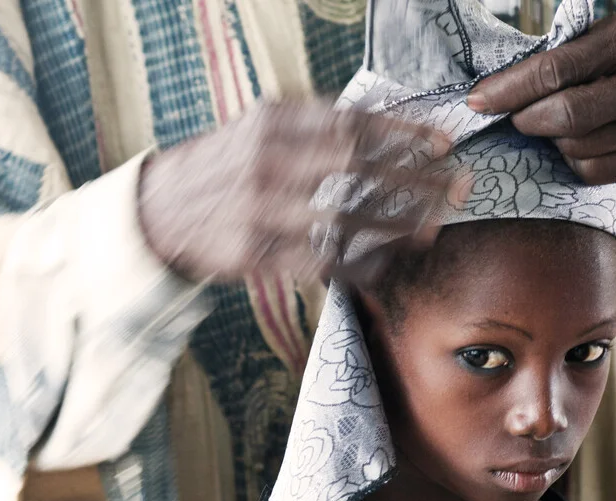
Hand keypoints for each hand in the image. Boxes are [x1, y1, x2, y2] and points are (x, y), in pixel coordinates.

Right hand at [138, 100, 451, 282]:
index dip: (405, 134)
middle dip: (417, 180)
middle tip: (458, 188)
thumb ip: (311, 125)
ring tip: (435, 228)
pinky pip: (321, 261)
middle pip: (359, 169)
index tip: (444, 144)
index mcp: (273, 122)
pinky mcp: (255, 253)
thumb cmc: (222, 166)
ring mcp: (261, 210)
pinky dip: (359, 264)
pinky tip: (388, 264)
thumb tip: (381, 125)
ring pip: (345, 219)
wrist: (157, 211)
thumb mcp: (257, 127)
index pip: (353, 123)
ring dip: (397, 226)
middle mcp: (268, 161)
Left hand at [467, 6, 615, 184]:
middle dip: (527, 119)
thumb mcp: (614, 30)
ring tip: (559, 122)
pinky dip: (574, 159)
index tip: (478, 100)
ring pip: (578, 148)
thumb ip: (567, 53)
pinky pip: (595, 171)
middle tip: (517, 116)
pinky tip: (580, 141)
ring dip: (553, 139)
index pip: (558, 69)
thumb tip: (500, 88)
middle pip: (568, 116)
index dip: (510, 89)